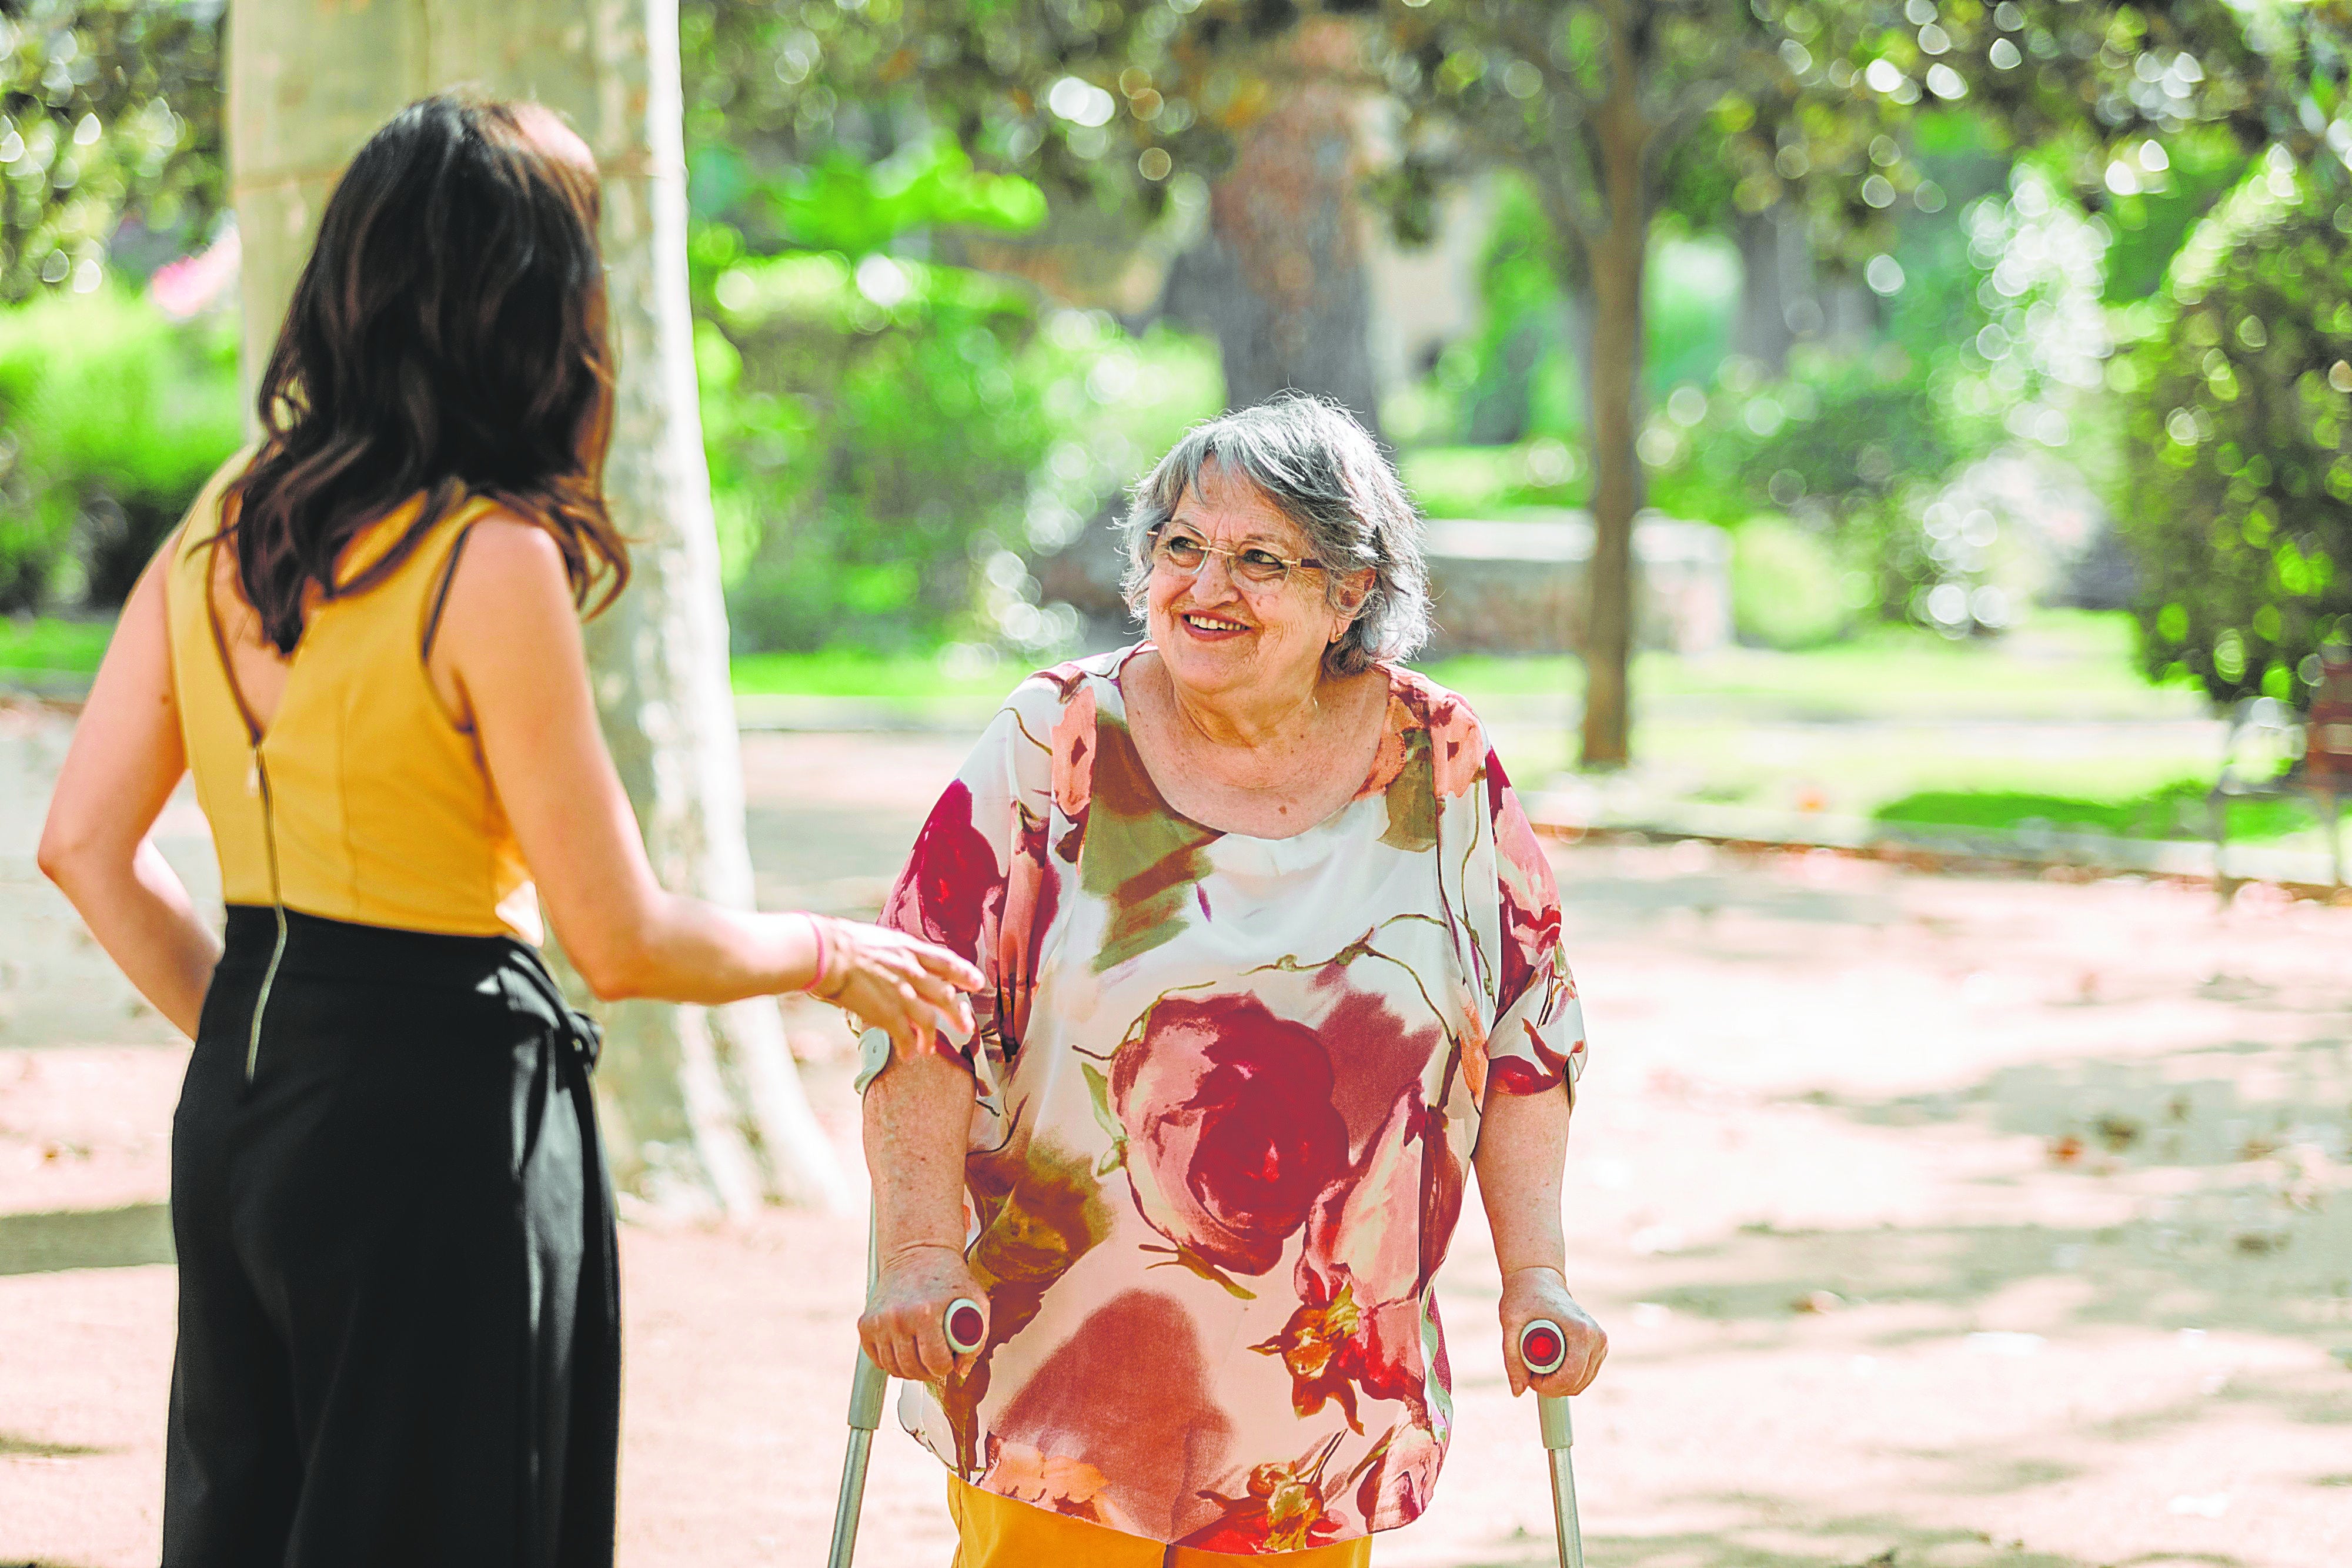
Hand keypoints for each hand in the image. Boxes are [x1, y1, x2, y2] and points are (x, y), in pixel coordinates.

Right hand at [809, 918, 983, 1057]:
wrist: (825, 953)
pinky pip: (905, 1036)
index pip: (946, 962)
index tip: (977, 983)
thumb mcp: (878, 940)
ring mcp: (902, 993)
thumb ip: (894, 953)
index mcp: (909, 949)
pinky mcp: (888, 1013)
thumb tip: (896, 962)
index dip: (964, 973)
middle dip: (958, 1014)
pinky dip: (909, 1047)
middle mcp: (912, 971)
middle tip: (967, 1028)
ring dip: (931, 1038)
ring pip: (929, 1021)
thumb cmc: (841, 942)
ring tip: (928, 1050)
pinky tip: (908, 1055)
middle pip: (946, 996)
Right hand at [860, 1242, 989, 1382]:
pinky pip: (878, 1360)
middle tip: (937, 1358)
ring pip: (894, 1369)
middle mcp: (898, 1317)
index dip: (947, 1366)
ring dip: (910, 1368)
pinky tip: (906, 1346)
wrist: (917, 1252)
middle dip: (929, 1370)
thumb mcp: (975, 1302)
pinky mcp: (865, 1324)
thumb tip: (961, 1371)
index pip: (936, 1363)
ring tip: (922, 1352)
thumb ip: (976, 1339)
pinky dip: (892, 1359)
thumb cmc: (950, 1278)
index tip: (949, 1358)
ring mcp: (878, 1321)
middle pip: (913, 1370)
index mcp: (926, 1311)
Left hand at [1500, 1266, 1605, 1397]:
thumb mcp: (1510, 1325)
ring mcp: (1601, 1342)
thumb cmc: (1524, 1297)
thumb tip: (1518, 1392)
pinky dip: (1568, 1377)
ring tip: (1539, 1363)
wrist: (1538, 1279)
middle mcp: (1597, 1337)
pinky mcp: (1599, 1346)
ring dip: (1559, 1382)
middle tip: (1530, 1370)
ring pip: (1582, 1383)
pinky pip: (1585, 1375)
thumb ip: (1512, 1360)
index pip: (1570, 1377)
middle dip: (1552, 1386)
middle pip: (1577, 1383)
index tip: (1529, 1377)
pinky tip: (1552, 1362)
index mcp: (1581, 1331)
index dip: (1547, 1386)